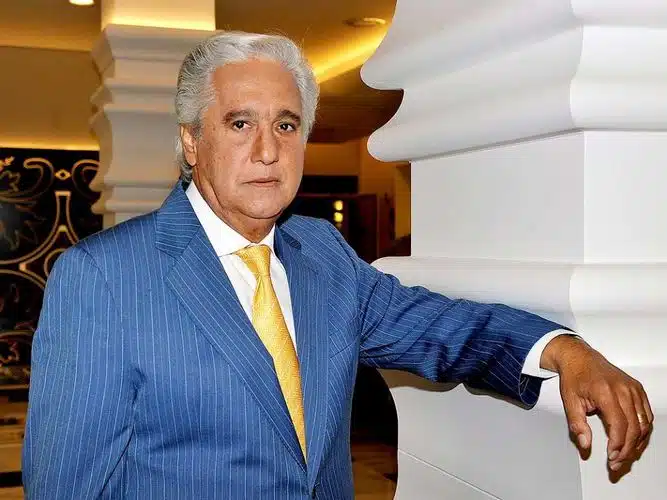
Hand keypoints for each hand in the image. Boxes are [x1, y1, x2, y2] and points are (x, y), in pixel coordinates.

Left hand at [540, 335, 652, 471]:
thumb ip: (577, 424)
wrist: (580, 358)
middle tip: (616, 462)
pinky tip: (633, 440)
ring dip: (637, 443)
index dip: (618, 445)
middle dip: (627, 449)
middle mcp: (623, 389)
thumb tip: (585, 445)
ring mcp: (633, 389)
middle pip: (634, 427)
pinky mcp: (637, 389)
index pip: (620, 425)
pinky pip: (647, 415)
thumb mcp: (569, 400)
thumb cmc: (574, 377)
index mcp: (606, 392)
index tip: (611, 457)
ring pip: (644, 423)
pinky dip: (643, 430)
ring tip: (624, 454)